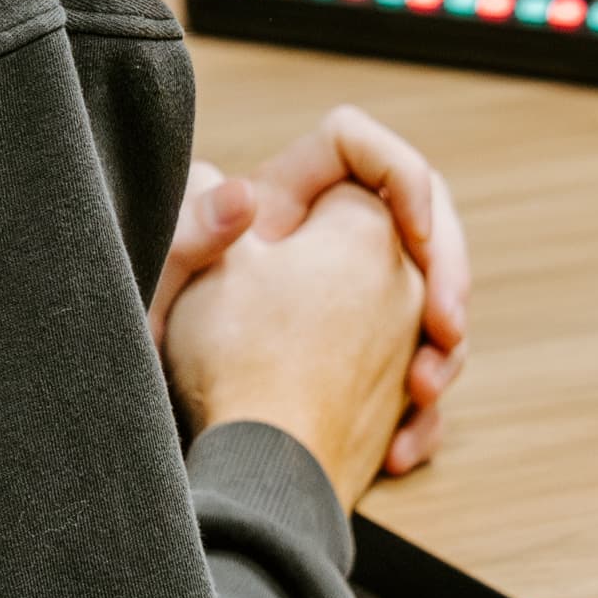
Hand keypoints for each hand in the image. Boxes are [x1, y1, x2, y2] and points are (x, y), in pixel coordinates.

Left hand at [151, 114, 470, 477]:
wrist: (161, 443)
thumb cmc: (150, 355)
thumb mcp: (163, 288)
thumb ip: (191, 231)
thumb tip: (243, 192)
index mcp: (278, 203)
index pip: (353, 145)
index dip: (400, 173)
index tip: (412, 237)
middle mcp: (319, 246)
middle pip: (417, 222)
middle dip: (447, 271)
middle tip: (446, 327)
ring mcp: (347, 312)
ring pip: (431, 305)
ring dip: (445, 352)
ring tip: (422, 394)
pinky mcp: (359, 374)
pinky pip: (416, 379)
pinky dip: (422, 417)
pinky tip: (400, 452)